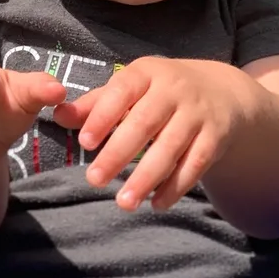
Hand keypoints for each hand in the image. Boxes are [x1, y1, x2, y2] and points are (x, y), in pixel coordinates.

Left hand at [53, 57, 246, 212]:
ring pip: (170, 148)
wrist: (221, 91)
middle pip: (144, 122)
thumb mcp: (132, 88)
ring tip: (124, 203)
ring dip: (146, 177)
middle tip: (94, 180)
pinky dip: (176, 187)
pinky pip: (195, 165)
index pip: (122, 90)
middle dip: (118, 153)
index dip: (103, 115)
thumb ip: (96, 104)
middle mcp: (173, 89)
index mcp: (147, 73)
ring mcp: (197, 113)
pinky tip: (156, 204)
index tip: (84, 142)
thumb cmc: (162, 92)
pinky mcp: (215, 137)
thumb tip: (57, 116)